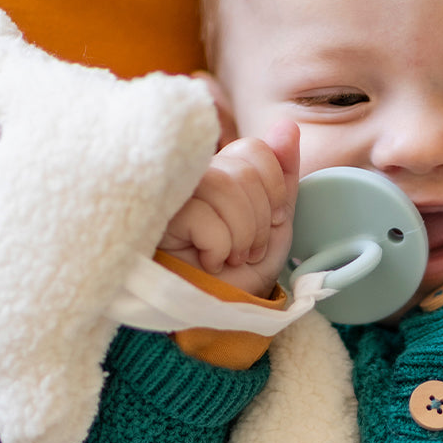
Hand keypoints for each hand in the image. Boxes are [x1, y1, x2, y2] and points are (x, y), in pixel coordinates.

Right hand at [159, 120, 299, 298]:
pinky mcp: (154, 216)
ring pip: (223, 186)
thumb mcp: (276, 226)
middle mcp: (191, 177)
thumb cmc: (240, 276)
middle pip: (242, 170)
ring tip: (230, 257)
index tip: (273, 222)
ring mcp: (169, 194)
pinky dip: (218, 247)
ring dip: (241, 235)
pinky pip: (202, 215)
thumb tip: (288, 125)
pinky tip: (207, 261)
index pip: (254, 149)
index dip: (274, 189)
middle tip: (247, 250)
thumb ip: (284, 177)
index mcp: (219, 173)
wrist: (219, 316)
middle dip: (259, 221)